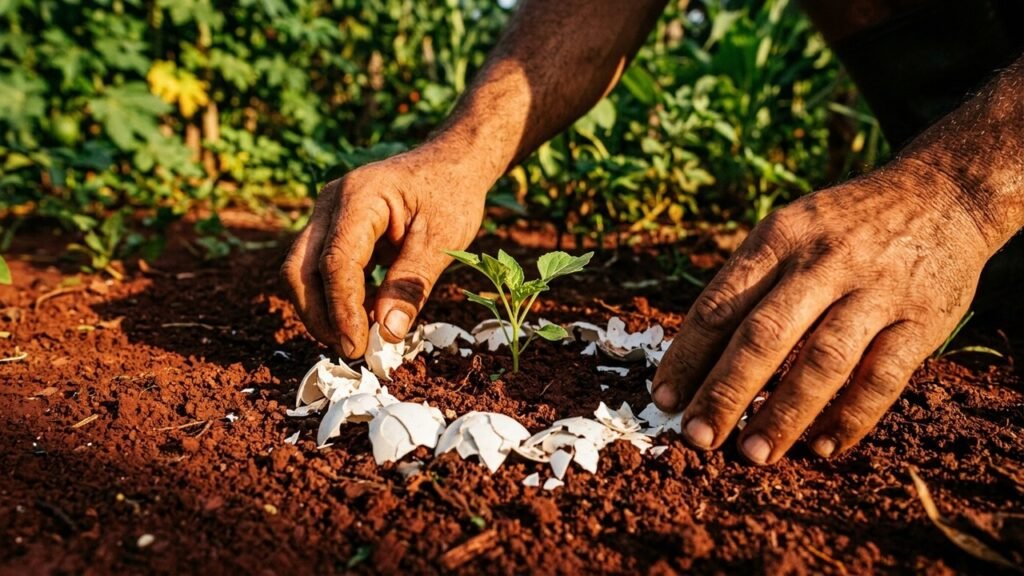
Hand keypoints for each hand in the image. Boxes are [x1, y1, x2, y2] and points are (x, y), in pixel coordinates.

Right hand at [281, 145, 491, 357]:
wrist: (452, 163)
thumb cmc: (451, 194)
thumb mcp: (443, 240)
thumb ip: (412, 284)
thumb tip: (387, 334)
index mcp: (360, 197)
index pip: (335, 262)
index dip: (341, 309)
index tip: (357, 346)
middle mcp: (332, 202)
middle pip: (300, 268)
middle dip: (319, 315)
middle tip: (352, 349)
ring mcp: (327, 214)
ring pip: (302, 271)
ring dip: (323, 310)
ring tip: (360, 338)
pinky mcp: (333, 229)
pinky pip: (319, 269)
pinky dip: (335, 298)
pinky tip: (364, 318)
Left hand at [651, 158, 993, 463]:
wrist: (942, 193)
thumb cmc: (842, 226)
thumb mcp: (789, 230)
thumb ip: (748, 284)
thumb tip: (695, 357)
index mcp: (779, 238)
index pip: (720, 304)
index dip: (688, 355)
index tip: (663, 397)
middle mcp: (824, 261)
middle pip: (764, 335)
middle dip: (725, 392)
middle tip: (697, 436)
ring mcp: (876, 290)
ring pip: (822, 362)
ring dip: (783, 414)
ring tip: (753, 454)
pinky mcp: (922, 319)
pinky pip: (882, 378)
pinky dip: (850, 417)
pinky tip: (821, 447)